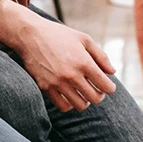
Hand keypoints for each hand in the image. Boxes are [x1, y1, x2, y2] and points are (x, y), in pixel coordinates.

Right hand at [0, 0, 116, 111]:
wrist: (30, 35)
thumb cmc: (59, 35)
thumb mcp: (84, 39)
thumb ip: (101, 56)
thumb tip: (112, 72)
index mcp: (84, 62)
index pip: (106, 86)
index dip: (110, 88)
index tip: (107, 86)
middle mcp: (72, 75)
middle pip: (95, 98)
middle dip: (99, 95)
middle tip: (96, 89)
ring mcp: (58, 83)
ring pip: (80, 105)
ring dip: (85, 100)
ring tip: (83, 92)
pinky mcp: (46, 88)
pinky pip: (63, 106)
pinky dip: (70, 104)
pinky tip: (70, 95)